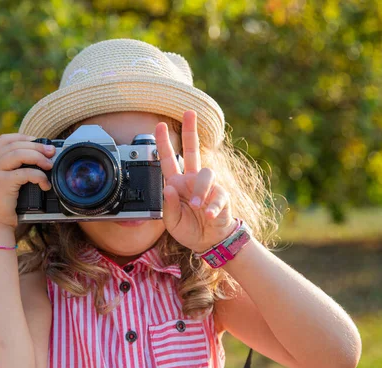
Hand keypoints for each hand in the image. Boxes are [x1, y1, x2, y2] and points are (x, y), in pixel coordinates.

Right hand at [0, 133, 55, 228]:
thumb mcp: (3, 180)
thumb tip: (39, 155)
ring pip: (20, 154)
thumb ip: (13, 166)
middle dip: (37, 146)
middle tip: (51, 152)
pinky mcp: (1, 182)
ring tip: (50, 166)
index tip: (38, 141)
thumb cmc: (3, 204)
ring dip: (39, 158)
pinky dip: (39, 177)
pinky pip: (25, 172)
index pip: (5, 139)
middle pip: (16, 145)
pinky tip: (45, 185)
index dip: (23, 137)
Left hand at [155, 110, 237, 252]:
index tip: (159, 125)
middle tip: (190, 112)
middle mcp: (192, 180)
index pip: (168, 160)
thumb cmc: (188, 229)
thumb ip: (169, 206)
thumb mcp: (171, 222)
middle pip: (192, 150)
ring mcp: (208, 186)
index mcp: (177, 184)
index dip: (164, 143)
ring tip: (197, 207)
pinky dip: (213, 206)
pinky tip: (208, 215)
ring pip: (206, 174)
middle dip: (190, 131)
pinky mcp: (222, 196)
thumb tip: (169, 188)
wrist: (209, 242)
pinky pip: (219, 196)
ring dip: (201, 191)